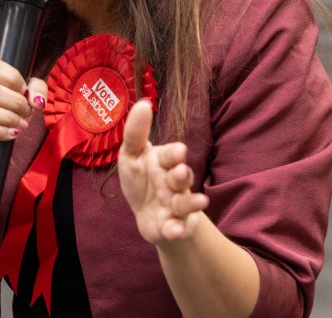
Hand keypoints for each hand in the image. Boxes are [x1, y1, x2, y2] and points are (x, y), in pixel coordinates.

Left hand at [118, 100, 209, 245]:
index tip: (178, 151)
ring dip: (190, 202)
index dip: (173, 154)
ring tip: (199, 202)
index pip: (171, 155)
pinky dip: (177, 229)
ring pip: (185, 203)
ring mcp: (176, 205)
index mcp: (164, 162)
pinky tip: (177, 230)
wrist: (148, 216)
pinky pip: (177, 228)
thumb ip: (136, 132)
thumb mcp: (132, 156)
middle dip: (182, 175)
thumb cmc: (142, 180)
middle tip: (180, 172)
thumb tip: (143, 103)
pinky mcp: (173, 226)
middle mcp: (174, 182)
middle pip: (181, 177)